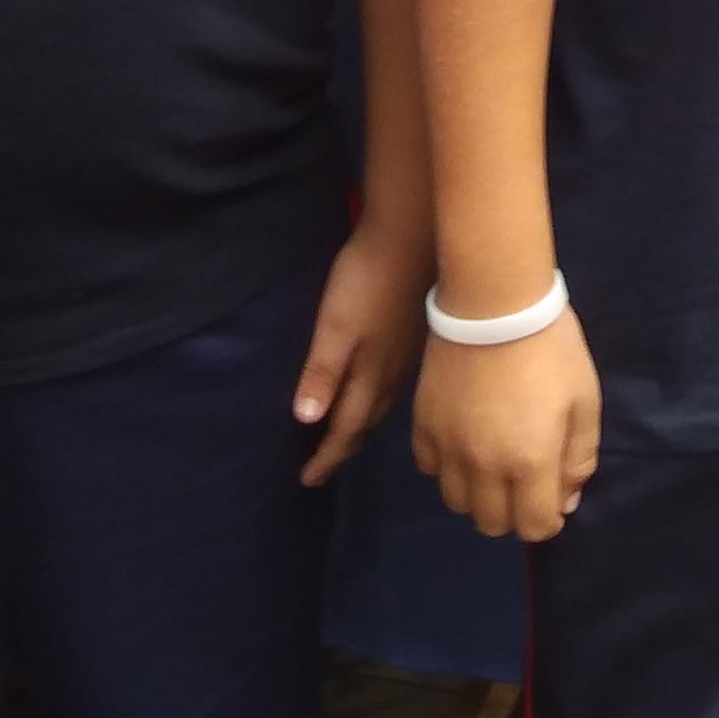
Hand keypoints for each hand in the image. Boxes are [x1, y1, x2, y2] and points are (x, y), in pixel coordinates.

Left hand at [294, 223, 432, 483]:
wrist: (412, 237)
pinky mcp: (411, 337)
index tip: (307, 480)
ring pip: (381, 406)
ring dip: (361, 427)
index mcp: (371, 377)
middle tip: (323, 467)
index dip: (326, 456)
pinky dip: (375, 402)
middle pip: (365, 424)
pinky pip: (391, 387)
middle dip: (343, 448)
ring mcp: (406, 357)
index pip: (346, 430)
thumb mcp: (335, 327)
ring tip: (346, 438)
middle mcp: (392, 375)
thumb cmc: (367, 281)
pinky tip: (373, 393)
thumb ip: (323, 373)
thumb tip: (306, 423)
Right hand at [413, 308, 599, 540]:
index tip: (552, 496)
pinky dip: (447, 467)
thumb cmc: (551, 348)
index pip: (534, 528)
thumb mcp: (585, 401)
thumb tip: (568, 501)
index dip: (547, 519)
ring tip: (492, 466)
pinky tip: (463, 443)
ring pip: (456, 502)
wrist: (494, 301)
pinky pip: (428, 468)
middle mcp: (484, 467)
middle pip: (490, 523)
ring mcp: (448, 448)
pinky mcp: (423, 425)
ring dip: (477, 495)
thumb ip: (579, 458)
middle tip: (524, 482)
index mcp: (530, 463)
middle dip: (513, 513)